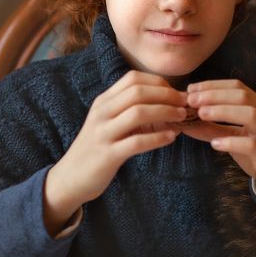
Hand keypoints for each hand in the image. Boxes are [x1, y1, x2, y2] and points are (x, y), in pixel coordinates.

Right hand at [43, 71, 187, 233]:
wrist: (70, 177)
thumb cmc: (97, 148)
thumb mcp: (108, 122)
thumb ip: (129, 110)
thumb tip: (164, 102)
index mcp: (103, 101)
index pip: (133, 79)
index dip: (158, 82)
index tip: (175, 92)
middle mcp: (102, 113)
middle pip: (138, 92)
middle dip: (166, 95)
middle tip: (184, 103)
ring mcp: (103, 133)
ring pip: (138, 113)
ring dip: (165, 112)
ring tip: (181, 117)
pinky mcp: (108, 155)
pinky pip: (136, 142)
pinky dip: (157, 138)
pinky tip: (171, 137)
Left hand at [182, 80, 255, 206]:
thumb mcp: (232, 137)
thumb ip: (212, 128)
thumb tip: (184, 123)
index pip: (237, 87)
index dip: (213, 86)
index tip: (191, 90)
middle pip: (242, 96)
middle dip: (215, 95)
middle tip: (191, 101)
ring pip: (251, 115)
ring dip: (224, 111)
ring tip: (202, 114)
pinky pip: (252, 145)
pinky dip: (232, 142)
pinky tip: (215, 144)